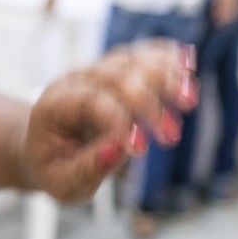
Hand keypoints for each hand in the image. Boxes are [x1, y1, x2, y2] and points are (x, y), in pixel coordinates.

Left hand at [21, 39, 198, 202]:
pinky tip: (188, 65)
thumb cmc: (55, 169)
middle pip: (115, 77)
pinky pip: (142, 54)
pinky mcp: (117, 67)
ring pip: (132, 60)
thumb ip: (87, 168)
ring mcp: (97, 69)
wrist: (47, 147)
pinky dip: (166, 58)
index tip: (142, 150)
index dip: (118, 120)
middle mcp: (75, 80)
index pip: (89, 101)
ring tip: (190, 98)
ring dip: (164, 76)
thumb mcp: (63, 183)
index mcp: (54, 105)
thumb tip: (118, 149)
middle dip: (147, 104)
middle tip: (172, 135)